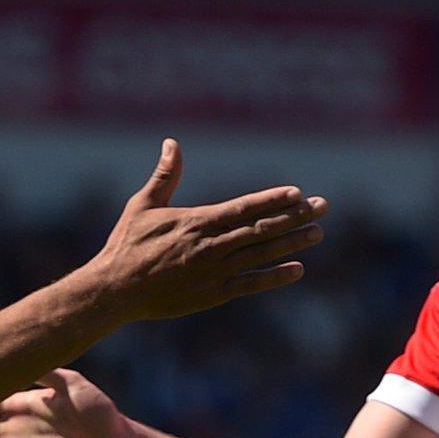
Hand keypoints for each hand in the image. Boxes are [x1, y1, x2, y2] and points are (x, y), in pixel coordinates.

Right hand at [84, 139, 327, 321]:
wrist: (115, 289)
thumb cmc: (126, 245)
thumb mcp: (143, 205)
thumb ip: (165, 176)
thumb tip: (172, 143)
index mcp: (197, 221)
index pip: (244, 208)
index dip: (273, 200)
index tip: (298, 193)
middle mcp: (211, 245)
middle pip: (261, 229)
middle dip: (295, 217)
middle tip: (324, 207)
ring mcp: (214, 271)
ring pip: (261, 254)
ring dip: (292, 243)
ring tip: (318, 232)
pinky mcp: (212, 294)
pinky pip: (250, 284)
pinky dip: (274, 277)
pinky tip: (297, 269)